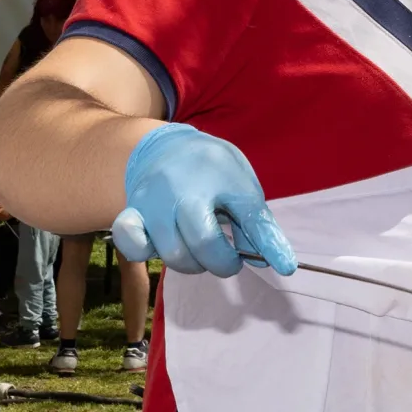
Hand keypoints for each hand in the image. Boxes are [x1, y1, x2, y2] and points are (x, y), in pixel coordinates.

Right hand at [112, 124, 294, 277]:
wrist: (166, 147)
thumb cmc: (212, 170)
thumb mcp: (242, 185)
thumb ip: (257, 223)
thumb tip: (280, 263)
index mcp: (216, 176)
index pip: (246, 217)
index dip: (264, 246)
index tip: (277, 264)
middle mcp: (179, 188)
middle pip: (202, 245)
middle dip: (221, 262)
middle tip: (226, 255)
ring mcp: (151, 201)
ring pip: (172, 254)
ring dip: (191, 264)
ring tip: (198, 250)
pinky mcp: (130, 213)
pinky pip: (130, 243)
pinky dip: (146, 252)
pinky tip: (161, 245)